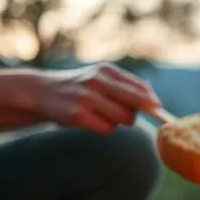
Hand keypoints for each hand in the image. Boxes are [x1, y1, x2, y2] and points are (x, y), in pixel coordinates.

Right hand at [33, 63, 160, 133]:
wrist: (43, 91)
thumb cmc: (81, 87)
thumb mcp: (101, 77)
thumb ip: (126, 86)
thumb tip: (155, 101)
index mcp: (106, 70)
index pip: (141, 88)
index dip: (152, 101)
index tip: (157, 109)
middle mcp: (97, 81)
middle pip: (136, 103)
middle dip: (138, 112)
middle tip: (130, 115)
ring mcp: (87, 98)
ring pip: (124, 118)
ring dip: (119, 121)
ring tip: (104, 114)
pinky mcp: (78, 115)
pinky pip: (108, 129)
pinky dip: (106, 128)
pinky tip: (93, 120)